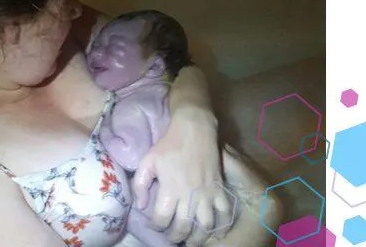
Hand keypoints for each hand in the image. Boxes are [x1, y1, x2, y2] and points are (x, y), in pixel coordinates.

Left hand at [132, 108, 232, 246]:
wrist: (194, 130)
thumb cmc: (168, 145)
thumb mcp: (147, 161)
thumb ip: (140, 184)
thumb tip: (141, 206)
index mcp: (170, 189)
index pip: (162, 219)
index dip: (156, 226)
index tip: (154, 225)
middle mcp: (189, 195)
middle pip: (183, 228)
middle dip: (175, 237)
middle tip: (172, 237)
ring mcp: (207, 194)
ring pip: (205, 226)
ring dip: (197, 238)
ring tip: (191, 240)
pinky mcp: (220, 189)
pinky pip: (225, 214)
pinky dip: (222, 226)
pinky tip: (215, 232)